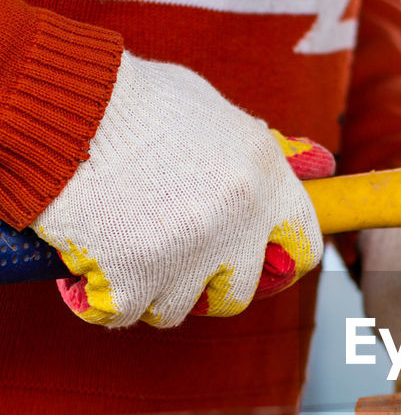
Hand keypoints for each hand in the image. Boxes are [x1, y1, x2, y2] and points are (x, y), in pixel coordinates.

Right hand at [33, 52, 333, 326]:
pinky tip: (89, 267)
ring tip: (124, 249)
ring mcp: (188, 253)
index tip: (259, 261)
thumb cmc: (135, 101)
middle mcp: (237, 220)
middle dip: (207, 282)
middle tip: (175, 259)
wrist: (68, 104)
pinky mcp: (134, 276)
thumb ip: (259, 150)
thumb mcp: (215, 111)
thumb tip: (317, 164)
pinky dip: (101, 297)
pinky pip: (124, 314)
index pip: (303, 245)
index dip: (278, 259)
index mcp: (265, 176)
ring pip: (178, 308)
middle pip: (239, 291)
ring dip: (151, 290)